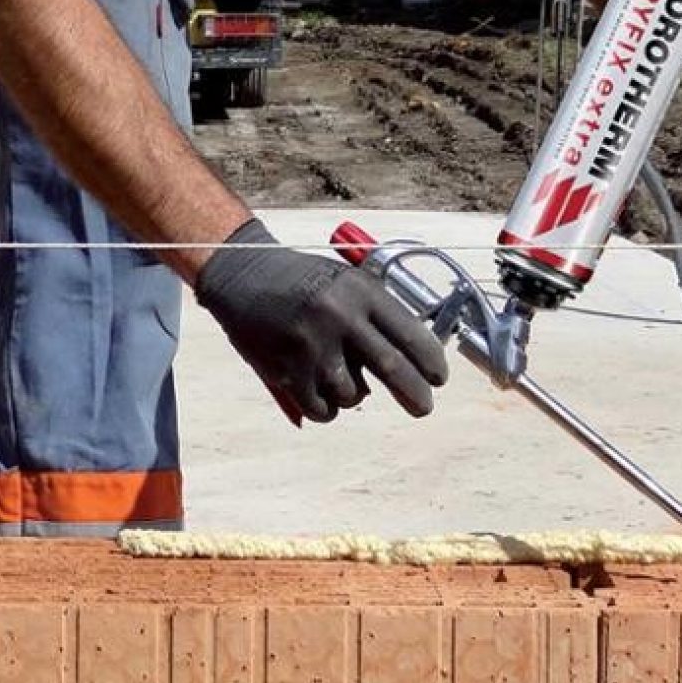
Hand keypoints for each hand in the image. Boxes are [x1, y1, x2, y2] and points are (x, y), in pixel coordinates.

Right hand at [195, 220, 448, 423]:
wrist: (243, 274)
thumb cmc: (303, 281)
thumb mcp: (345, 283)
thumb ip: (377, 315)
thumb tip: (415, 360)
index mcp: (361, 291)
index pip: (410, 333)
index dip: (430, 362)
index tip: (438, 378)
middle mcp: (340, 316)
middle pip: (392, 368)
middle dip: (415, 394)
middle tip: (422, 408)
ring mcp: (313, 344)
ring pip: (354, 393)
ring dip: (354, 395)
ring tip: (340, 378)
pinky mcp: (288, 368)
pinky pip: (322, 407)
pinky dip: (326, 407)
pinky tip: (320, 392)